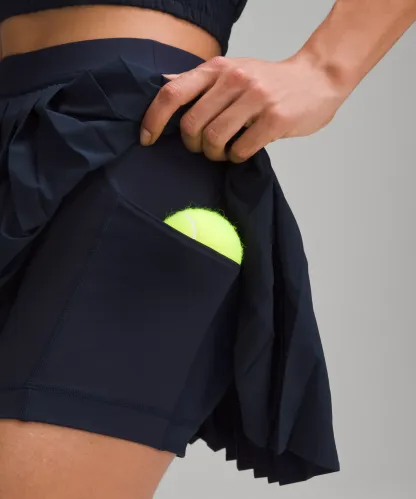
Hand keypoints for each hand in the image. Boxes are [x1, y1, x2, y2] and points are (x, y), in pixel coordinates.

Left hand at [140, 54, 346, 162]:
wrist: (318, 77)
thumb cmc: (271, 80)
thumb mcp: (232, 69)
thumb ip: (200, 80)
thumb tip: (164, 82)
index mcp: (217, 68)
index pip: (172, 93)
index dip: (153, 119)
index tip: (148, 139)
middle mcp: (233, 79)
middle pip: (191, 125)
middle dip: (193, 145)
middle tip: (205, 147)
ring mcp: (255, 98)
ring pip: (214, 139)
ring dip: (215, 154)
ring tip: (225, 150)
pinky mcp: (274, 119)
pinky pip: (240, 150)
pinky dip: (236, 158)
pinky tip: (243, 151)